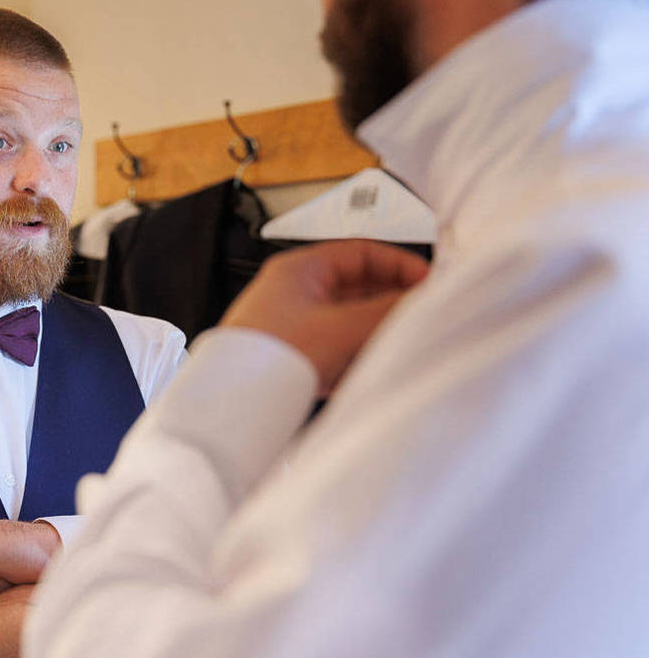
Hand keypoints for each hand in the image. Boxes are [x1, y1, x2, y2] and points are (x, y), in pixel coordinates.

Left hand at [221, 240, 428, 394]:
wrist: (231, 404)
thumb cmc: (265, 356)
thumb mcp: (338, 328)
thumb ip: (385, 311)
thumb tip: (422, 299)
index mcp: (301, 270)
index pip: (362, 253)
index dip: (399, 264)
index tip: (427, 282)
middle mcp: (296, 293)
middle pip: (359, 289)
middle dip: (390, 305)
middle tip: (421, 318)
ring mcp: (295, 327)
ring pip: (351, 323)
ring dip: (375, 335)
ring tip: (397, 348)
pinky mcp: (294, 359)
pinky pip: (337, 352)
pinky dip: (357, 359)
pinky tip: (368, 372)